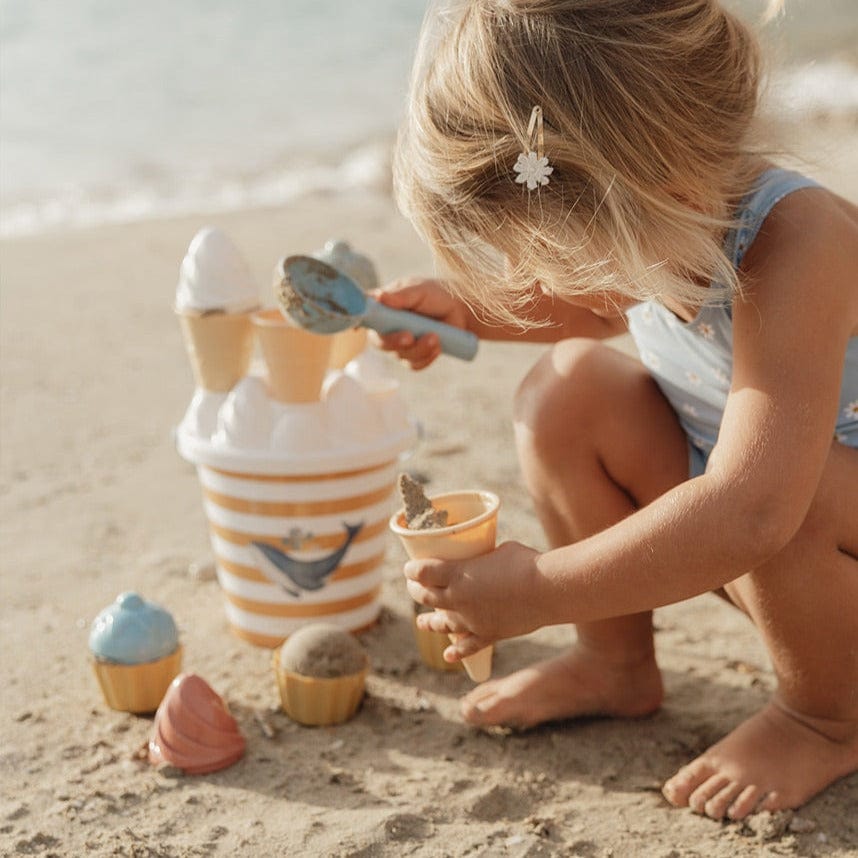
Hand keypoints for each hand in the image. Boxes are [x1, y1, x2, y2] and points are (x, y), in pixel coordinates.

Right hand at [371, 277, 471, 369]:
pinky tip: (437, 348)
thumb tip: (378, 296)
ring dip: (418, 349)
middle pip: (379, 342)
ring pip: (400, 355)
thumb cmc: (436, 295)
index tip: (369, 326)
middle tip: (409, 336)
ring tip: (435, 337)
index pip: (365, 316)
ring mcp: (400, 344)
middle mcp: (388, 328)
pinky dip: (426, 358)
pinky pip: (414, 365)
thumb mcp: (419, 290)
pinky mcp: (414, 357)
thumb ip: (400, 295)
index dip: (362, 321)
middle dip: (394, 341)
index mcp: (384, 308)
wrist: (461, 311)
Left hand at [404, 541, 543, 660]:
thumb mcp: (498, 550)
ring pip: (442, 623)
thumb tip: (484, 561)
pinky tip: (449, 654)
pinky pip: (469, 646)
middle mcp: (459, 599)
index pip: (423, 573)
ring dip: (429, 622)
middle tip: (414, 587)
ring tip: (422, 622)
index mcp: (457, 574)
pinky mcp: (489, 634)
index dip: (412, 570)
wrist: (548, 590)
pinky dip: (458, 651)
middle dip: (416, 591)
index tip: (410, 568)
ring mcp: (472, 620)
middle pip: (427, 597)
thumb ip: (484, 559)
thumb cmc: (525, 562)